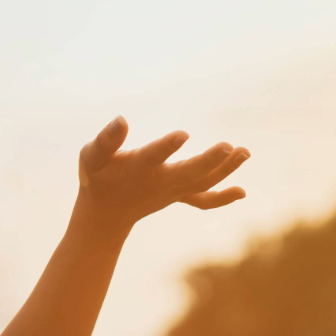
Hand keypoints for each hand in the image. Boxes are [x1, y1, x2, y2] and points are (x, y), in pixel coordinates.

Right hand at [76, 116, 248, 235]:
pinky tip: (242, 192)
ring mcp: (172, 191)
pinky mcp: (178, 194)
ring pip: (202, 183)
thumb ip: (105, 141)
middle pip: (188, 174)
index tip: (184, 135)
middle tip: (228, 147)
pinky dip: (222, 197)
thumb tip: (122, 120)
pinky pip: (203, 200)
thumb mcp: (91, 157)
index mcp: (138, 168)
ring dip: (225, 170)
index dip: (166, 147)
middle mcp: (159, 182)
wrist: (105, 215)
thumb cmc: (96, 178)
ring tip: (244, 152)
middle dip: (209, 162)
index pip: (153, 157)